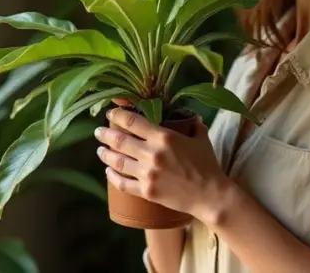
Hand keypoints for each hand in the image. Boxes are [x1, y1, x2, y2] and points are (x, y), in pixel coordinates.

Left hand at [94, 108, 229, 220]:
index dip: (117, 115)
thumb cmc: (208, 164)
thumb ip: (192, 123)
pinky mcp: (146, 191)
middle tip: (98, 131)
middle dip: (105, 134)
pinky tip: (108, 171)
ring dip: (105, 154)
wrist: (210, 195)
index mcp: (163, 137)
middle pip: (119, 140)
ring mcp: (147, 174)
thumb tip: (189, 115)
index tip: (110, 114)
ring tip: (100, 150)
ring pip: (116, 161)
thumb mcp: (201, 137)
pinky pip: (122, 183)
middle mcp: (151, 154)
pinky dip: (112, 176)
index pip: (132, 121)